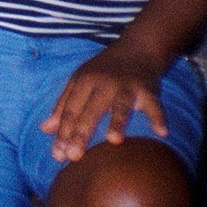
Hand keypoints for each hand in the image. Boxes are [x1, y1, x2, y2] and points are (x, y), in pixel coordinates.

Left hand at [39, 43, 168, 161]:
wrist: (136, 49)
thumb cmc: (102, 71)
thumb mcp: (79, 83)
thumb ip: (63, 106)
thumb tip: (45, 129)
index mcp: (83, 82)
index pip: (70, 110)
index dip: (63, 132)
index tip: (58, 155)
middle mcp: (103, 83)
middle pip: (90, 110)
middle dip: (81, 133)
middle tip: (74, 157)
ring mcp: (127, 86)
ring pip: (121, 105)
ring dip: (117, 121)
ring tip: (114, 140)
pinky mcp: (149, 89)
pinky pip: (155, 105)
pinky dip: (159, 117)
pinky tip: (161, 133)